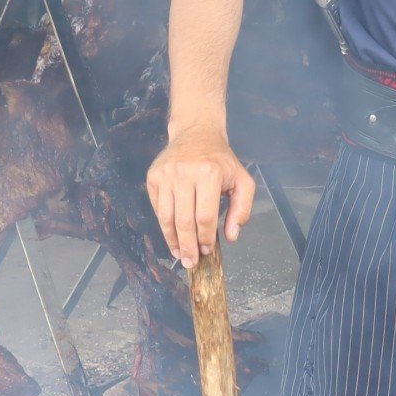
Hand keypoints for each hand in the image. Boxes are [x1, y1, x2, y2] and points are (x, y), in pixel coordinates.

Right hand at [146, 125, 256, 266]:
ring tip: (179, 254)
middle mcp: (184, 173)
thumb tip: (231, 236)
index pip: (205, 216)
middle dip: (188, 246)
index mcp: (209, 173)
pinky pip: (158, 208)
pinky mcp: (153, 176)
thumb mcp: (242, 180)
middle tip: (190, 263)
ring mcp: (166, 174)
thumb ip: (243, 209)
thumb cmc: (221, 160)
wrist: (196, 132)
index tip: (207, 250)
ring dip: (172, 240)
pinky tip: (171, 236)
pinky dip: (164, 225)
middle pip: (183, 220)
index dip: (205, 238)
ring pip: (167, 217)